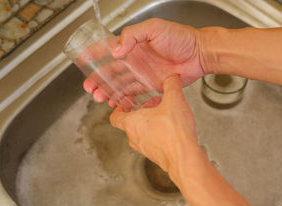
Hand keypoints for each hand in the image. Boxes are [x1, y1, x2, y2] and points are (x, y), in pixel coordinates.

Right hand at [84, 18, 205, 106]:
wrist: (199, 54)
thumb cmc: (181, 37)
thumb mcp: (154, 28)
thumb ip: (133, 35)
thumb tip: (117, 50)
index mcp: (134, 44)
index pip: (110, 49)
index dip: (95, 54)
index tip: (83, 60)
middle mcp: (137, 60)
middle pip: (112, 71)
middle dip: (98, 79)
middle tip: (89, 87)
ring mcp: (144, 73)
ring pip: (120, 84)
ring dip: (108, 90)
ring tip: (99, 97)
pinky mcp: (152, 85)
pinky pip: (134, 93)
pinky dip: (124, 98)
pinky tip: (116, 102)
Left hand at [110, 75, 197, 183]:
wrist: (184, 157)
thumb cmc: (174, 133)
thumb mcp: (174, 100)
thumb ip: (172, 85)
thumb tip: (172, 79)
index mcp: (132, 123)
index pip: (115, 116)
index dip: (119, 108)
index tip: (126, 103)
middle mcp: (135, 138)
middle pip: (131, 123)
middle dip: (142, 112)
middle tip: (153, 105)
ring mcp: (145, 149)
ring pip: (142, 133)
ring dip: (151, 123)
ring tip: (165, 115)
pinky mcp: (156, 156)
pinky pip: (153, 142)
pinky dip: (159, 134)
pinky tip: (173, 128)